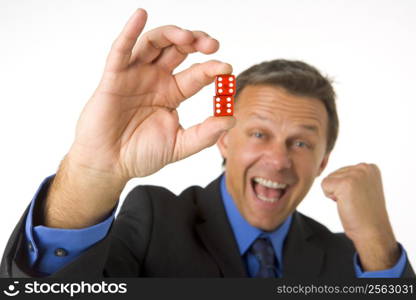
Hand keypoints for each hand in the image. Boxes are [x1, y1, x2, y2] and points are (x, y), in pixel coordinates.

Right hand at [70, 8, 234, 180]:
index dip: (212, 69)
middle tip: (212, 44)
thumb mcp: (179, 145)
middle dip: (196, 42)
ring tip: (188, 37)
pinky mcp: (114, 77)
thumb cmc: (140, 155)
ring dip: (171, 34)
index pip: (197, 75)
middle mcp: (155, 80)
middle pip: (178, 50)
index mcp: (172, 93)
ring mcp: (135, 76)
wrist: (109, 165)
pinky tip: (141, 15)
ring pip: (153, 43)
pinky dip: (129, 31)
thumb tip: (231, 119)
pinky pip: (121, 50)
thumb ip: (205, 134)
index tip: (226, 69)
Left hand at [321, 163, 399, 270]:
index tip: (359, 198)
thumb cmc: (366, 214)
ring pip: (329, 179)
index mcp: (370, 167)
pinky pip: (324, 185)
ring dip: (335, 194)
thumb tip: (334, 174)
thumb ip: (353, 177)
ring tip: (351, 203)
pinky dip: (330, 197)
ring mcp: (355, 174)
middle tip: (355, 202)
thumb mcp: (363, 188)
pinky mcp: (345, 183)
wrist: (373, 231)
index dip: (345, 188)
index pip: (342, 171)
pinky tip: (345, 204)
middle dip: (339, 190)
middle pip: (334, 174)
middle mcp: (364, 167)